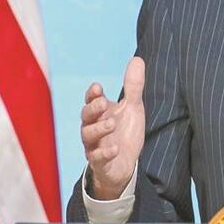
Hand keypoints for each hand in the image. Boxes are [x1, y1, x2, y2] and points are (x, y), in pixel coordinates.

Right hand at [81, 57, 145, 199]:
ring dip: (99, 129)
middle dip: (93, 109)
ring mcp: (94, 145)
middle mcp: (93, 127)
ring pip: (88, 136)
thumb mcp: (133, 108)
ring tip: (112, 124)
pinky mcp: (100, 163)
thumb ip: (133, 86)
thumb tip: (137, 59)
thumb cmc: (125, 132)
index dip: (92, 94)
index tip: (98, 87)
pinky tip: (115, 149)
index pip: (91, 100)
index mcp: (100, 113)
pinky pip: (96, 159)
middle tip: (103, 103)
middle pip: (85, 116)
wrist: (125, 164)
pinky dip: (104, 153)